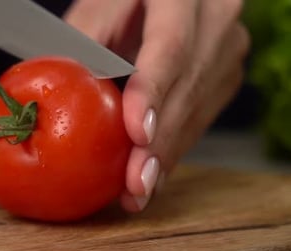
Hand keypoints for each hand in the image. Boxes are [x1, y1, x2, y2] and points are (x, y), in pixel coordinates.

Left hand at [64, 0, 249, 211]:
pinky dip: (174, 148)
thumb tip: (63, 91)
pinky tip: (153, 174)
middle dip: (160, 142)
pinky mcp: (224, 76)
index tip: (138, 134)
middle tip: (135, 183)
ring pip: (198, 111)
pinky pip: (200, 118)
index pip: (171, 47)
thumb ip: (85, 38)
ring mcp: (227, 50)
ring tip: (138, 191)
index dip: (155, 93)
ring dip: (167, 155)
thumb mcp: (101, 3)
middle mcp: (217, 21)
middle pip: (189, 88)